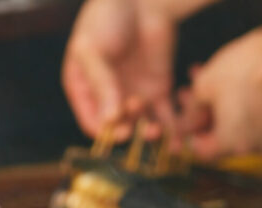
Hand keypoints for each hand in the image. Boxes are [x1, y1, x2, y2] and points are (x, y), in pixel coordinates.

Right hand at [62, 0, 176, 139]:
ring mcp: (135, 94)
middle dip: (128, 130)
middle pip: (119, 128)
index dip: (105, 131)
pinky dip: (172, 129)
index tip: (119, 129)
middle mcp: (109, 96)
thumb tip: (110, 119)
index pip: (92, 122)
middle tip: (138, 118)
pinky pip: (166, 117)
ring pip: (142, 127)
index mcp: (85, 88)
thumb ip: (101, 83)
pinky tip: (176, 135)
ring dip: (149, 134)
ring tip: (156, 129)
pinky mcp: (160, 91)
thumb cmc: (107, 17)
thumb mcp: (92, 48)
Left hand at [182, 31, 261, 159]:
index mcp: (232, 144)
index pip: (203, 152)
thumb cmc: (246, 67)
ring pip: (241, 130)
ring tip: (216, 87)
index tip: (188, 118)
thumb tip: (184, 124)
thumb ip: (190, 112)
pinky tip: (239, 91)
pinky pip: (259, 124)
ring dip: (225, 113)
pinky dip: (246, 112)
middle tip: (196, 96)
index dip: (191, 133)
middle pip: (222, 141)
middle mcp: (255, 147)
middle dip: (206, 118)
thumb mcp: (204, 85)